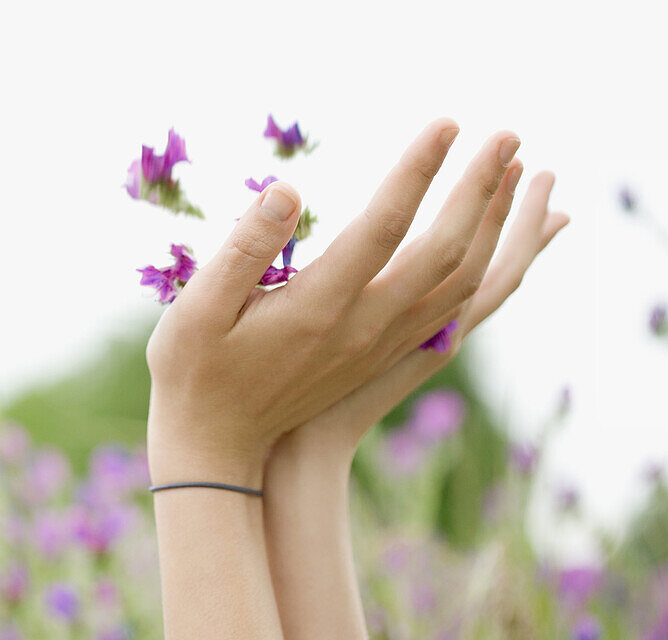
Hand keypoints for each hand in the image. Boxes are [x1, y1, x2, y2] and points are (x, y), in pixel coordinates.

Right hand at [146, 118, 524, 487]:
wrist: (217, 445)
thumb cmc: (195, 371)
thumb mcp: (198, 309)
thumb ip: (243, 248)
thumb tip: (288, 189)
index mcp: (319, 310)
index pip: (384, 227)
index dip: (416, 171)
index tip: (446, 122)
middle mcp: (362, 329)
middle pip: (446, 253)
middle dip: (481, 189)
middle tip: (508, 135)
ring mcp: (378, 346)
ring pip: (459, 283)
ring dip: (493, 226)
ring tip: (515, 175)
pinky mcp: (381, 355)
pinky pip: (451, 310)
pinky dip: (482, 267)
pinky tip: (486, 242)